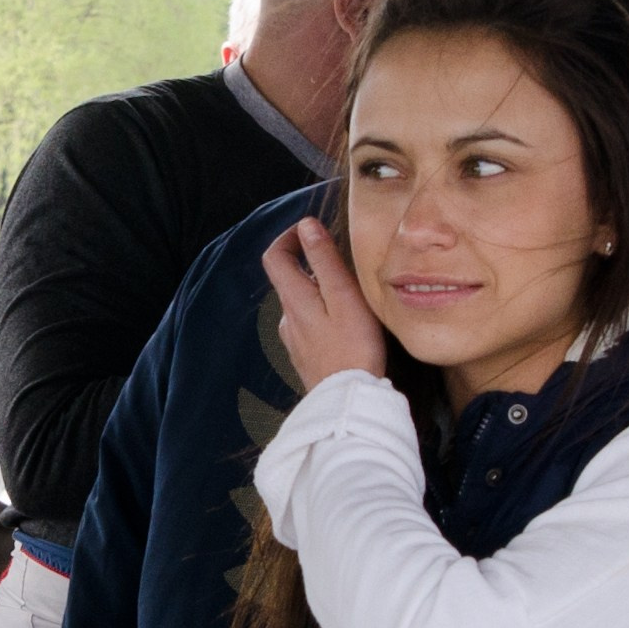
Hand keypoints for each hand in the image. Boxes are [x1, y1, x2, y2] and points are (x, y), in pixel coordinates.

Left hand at [261, 217, 385, 391]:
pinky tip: (347, 324)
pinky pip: (309, 324)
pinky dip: (323, 313)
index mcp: (294, 299)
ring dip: (319, 290)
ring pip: (301, 303)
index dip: (289, 237)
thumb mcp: (344, 296)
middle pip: (289, 279)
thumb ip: (324, 260)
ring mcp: (294, 339)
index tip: (312, 230)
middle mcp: (288, 318)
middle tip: (342, 260)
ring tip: (350, 293)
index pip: (275, 256)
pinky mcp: (305, 356)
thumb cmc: (353, 347)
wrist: (348, 401)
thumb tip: (307, 226)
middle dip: (310, 263)